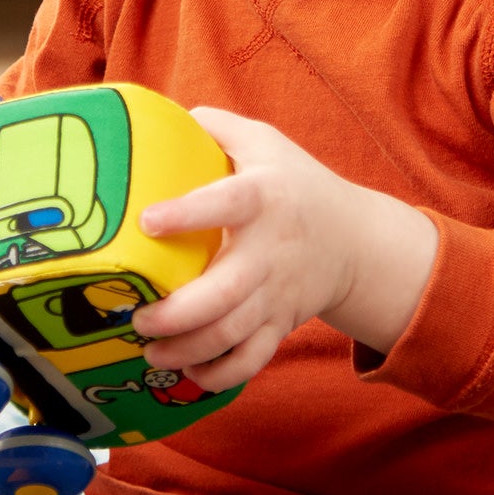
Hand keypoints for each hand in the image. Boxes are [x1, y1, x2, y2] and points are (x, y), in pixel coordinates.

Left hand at [130, 107, 438, 392]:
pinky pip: (251, 360)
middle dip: (176, 314)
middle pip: (225, 293)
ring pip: (231, 335)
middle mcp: (269, 251)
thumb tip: (155, 119)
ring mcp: (276, 294)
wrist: (354, 240)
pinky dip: (220, 376)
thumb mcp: (265, 141)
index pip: (228, 204)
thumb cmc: (296, 185)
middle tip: (139, 316)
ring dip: (186, 350)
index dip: (188, 214)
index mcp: (263, 198)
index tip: (149, 222)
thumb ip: (215, 126)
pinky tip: (189, 374)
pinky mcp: (279, 324)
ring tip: (150, 349)